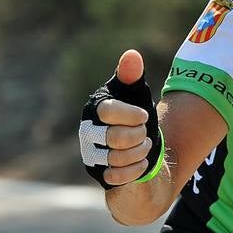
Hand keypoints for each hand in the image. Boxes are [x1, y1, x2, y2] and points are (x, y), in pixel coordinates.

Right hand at [78, 49, 162, 188]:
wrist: (134, 142)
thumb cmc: (133, 111)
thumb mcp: (135, 91)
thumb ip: (132, 74)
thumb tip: (132, 55)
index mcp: (96, 107)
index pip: (109, 112)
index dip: (132, 115)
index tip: (144, 115)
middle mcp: (87, 131)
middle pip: (115, 138)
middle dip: (138, 135)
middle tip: (144, 132)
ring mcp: (90, 153)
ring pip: (117, 158)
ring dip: (139, 152)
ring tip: (143, 146)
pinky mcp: (97, 172)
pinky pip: (116, 177)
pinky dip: (134, 170)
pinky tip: (141, 161)